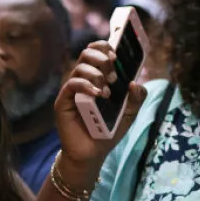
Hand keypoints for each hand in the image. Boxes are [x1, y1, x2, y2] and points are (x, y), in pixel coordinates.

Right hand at [54, 40, 147, 168]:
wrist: (92, 154)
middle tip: (113, 74)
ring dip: (96, 73)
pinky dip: (86, 85)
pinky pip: (71, 84)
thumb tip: (136, 83)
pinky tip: (98, 95)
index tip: (116, 55)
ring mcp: (72, 90)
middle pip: (86, 53)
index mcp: (97, 78)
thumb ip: (136, 98)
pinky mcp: (63, 102)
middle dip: (102, 58)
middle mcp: (83, 80)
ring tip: (107, 91)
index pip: (96, 51)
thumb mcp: (129, 114)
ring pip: (79, 66)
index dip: (104, 46)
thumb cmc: (107, 132)